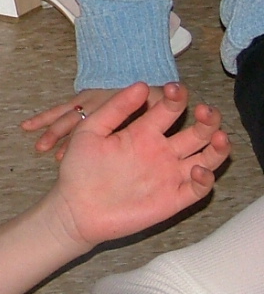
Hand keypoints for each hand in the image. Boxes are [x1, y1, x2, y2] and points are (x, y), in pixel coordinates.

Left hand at [50, 83, 228, 250]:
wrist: (75, 208)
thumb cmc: (79, 169)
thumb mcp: (90, 132)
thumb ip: (115, 109)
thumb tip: (141, 85)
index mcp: (143, 133)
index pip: (169, 110)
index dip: (176, 98)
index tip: (175, 89)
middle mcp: (161, 152)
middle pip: (197, 132)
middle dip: (207, 119)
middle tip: (206, 111)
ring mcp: (169, 175)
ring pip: (207, 157)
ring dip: (218, 146)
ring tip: (218, 135)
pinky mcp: (173, 199)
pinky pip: (199, 188)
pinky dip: (205, 179)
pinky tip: (198, 169)